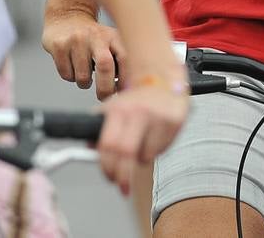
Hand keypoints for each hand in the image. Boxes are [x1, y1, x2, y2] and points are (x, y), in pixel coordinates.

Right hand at [41, 11, 125, 99]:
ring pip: (83, 77)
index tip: (122, 92)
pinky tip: (71, 64)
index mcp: (113, 36)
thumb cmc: (93, 38)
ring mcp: (76, 40)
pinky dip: (70, 77)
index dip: (126, 79)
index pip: (125, 59)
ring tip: (84, 71)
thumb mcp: (111, 43)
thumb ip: (121, 63)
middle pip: (105, 67)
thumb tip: (127, 90)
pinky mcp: (59, 45)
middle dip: (105, 89)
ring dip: (84, 83)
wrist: (67, 17)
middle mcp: (96, 36)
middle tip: (103, 96)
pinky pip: (66, 74)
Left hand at [96, 79, 188, 195]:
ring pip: (146, 156)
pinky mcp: (174, 122)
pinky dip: (155, 151)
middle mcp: (139, 112)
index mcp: (119, 109)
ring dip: (141, 160)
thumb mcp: (114, 108)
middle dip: (123, 176)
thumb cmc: (137, 98)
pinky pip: (162, 150)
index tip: (109, 177)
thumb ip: (100, 128)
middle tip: (122, 185)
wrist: (163, 78)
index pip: (108, 144)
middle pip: (126, 153)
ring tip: (141, 145)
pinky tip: (154, 138)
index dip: (107, 167)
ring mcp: (158, 117)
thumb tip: (89, 148)